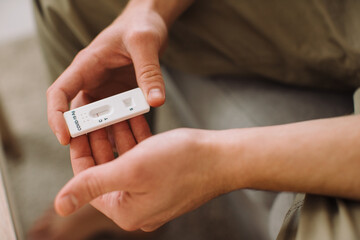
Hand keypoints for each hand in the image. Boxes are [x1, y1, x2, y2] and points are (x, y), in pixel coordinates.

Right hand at [47, 2, 167, 144]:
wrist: (149, 23)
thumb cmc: (141, 25)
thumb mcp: (145, 43)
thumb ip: (149, 72)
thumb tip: (155, 101)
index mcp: (87, 65)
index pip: (59, 92)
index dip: (57, 116)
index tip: (64, 137)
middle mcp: (91, 81)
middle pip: (78, 114)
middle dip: (83, 135)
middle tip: (97, 157)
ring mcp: (106, 90)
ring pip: (98, 120)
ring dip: (105, 137)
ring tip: (117, 156)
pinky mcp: (120, 96)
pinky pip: (118, 118)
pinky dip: (123, 130)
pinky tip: (133, 144)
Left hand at [54, 128, 229, 231]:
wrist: (223, 159)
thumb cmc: (181, 163)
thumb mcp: (130, 170)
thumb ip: (92, 185)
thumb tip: (59, 205)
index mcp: (125, 211)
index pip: (89, 182)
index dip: (81, 151)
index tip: (77, 126)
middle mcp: (138, 205)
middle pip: (108, 169)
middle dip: (101, 139)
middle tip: (94, 114)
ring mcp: (153, 192)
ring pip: (126, 159)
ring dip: (119, 135)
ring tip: (112, 111)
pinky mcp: (165, 179)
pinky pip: (143, 158)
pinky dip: (137, 138)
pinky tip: (132, 117)